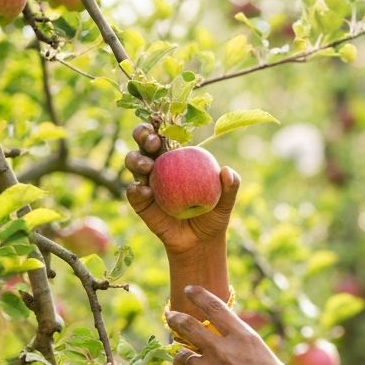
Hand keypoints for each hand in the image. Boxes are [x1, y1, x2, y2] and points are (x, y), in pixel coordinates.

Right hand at [124, 128, 239, 259]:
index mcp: (178, 158)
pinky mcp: (139, 201)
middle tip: (153, 141)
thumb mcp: (226, 202)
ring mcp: (146, 182)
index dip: (161, 126)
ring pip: (133, 163)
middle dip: (143, 135)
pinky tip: (145, 191)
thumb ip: (230, 187)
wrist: (200, 242)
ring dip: (136, 159)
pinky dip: (137, 189)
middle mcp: (159, 165)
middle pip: (144, 143)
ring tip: (147, 165)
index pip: (167, 135)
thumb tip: (227, 172)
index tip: (162, 123)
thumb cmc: (213, 215)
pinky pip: (133, 192)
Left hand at [166, 286, 304, 364]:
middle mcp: (224, 350)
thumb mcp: (266, 356)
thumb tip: (231, 340)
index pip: (215, 307)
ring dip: (184, 357)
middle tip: (170, 315)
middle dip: (175, 318)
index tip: (189, 289)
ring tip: (187, 359)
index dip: (198, 295)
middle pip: (189, 326)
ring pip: (183, 356)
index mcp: (244, 337)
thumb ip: (244, 346)